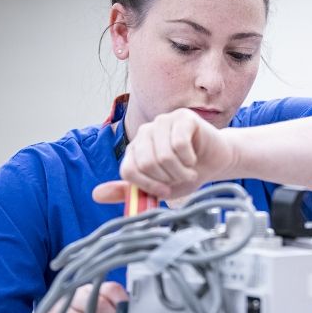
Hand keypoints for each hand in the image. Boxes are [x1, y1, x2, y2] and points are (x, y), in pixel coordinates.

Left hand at [93, 108, 237, 201]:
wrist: (216, 163)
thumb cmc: (186, 174)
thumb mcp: (157, 189)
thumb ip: (128, 192)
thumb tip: (95, 195)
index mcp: (135, 149)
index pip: (129, 170)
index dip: (147, 186)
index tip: (164, 191)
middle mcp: (145, 132)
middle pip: (146, 164)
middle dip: (168, 179)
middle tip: (180, 177)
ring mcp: (163, 121)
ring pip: (164, 156)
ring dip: (181, 172)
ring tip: (189, 170)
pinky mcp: (182, 117)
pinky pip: (179, 144)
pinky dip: (190, 159)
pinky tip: (195, 158)